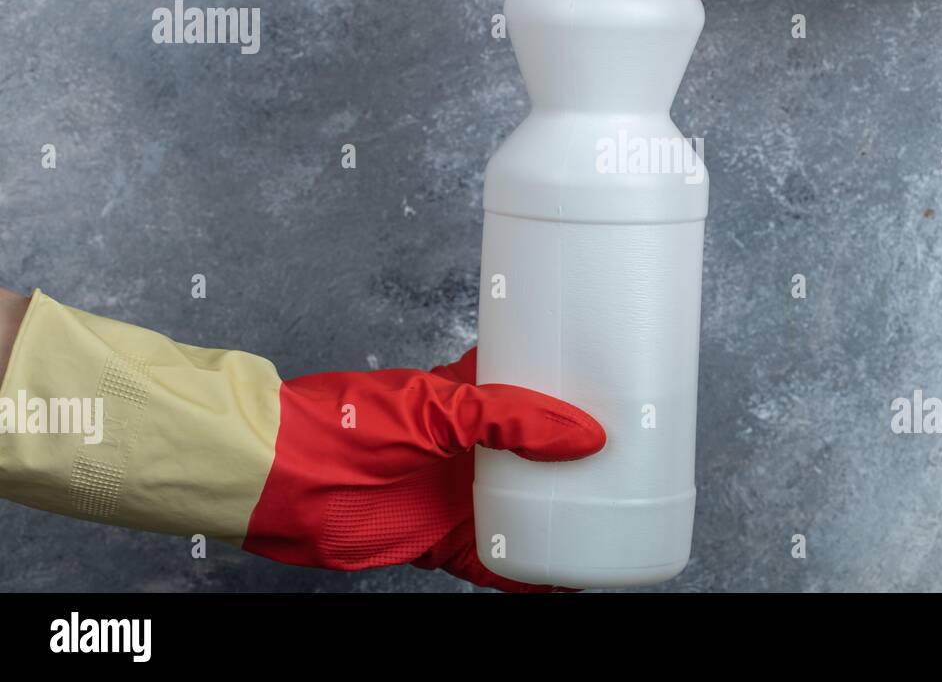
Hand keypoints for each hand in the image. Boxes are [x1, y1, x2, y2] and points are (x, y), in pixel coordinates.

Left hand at [240, 347, 604, 590]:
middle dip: (583, 455)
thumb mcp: (438, 406)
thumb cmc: (346, 424)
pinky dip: (535, 573)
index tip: (622, 386)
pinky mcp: (448, 541)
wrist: (285, 480)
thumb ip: (510, 418)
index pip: (534, 384)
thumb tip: (586, 435)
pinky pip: (502, 562)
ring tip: (619, 513)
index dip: (574, 386)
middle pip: (541, 452)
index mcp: (469, 396)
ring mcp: (462, 493)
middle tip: (638, 455)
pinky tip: (569, 575)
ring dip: (568, 512)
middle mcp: (472, 446)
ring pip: (530, 506)